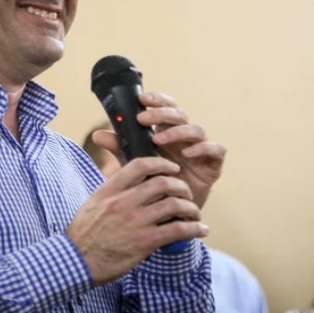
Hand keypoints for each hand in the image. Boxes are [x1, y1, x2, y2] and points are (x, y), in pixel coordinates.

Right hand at [66, 157, 208, 285]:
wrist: (75, 262)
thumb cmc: (83, 234)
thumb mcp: (92, 203)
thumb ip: (111, 190)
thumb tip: (126, 180)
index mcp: (110, 190)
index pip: (140, 165)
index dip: (161, 163)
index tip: (172, 168)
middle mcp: (123, 202)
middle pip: (162, 183)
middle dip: (180, 186)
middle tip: (186, 192)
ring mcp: (135, 221)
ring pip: (174, 205)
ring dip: (190, 207)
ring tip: (194, 212)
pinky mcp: (144, 242)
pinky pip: (177, 230)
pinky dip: (194, 229)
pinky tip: (200, 230)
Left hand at [92, 91, 225, 209]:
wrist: (171, 213)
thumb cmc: (154, 183)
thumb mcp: (134, 163)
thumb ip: (120, 148)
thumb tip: (97, 134)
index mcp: (167, 131)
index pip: (166, 107)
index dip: (157, 100)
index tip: (141, 98)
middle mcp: (185, 137)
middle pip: (179, 114)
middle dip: (162, 113)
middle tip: (143, 118)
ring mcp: (200, 148)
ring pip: (196, 129)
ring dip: (177, 131)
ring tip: (159, 140)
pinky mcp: (213, 164)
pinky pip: (216, 149)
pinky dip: (203, 148)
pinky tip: (189, 154)